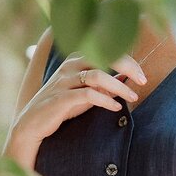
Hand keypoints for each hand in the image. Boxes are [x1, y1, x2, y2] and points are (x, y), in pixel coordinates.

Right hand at [13, 52, 145, 143]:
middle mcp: (70, 66)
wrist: (32, 124)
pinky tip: (115, 107)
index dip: (126, 60)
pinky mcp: (61, 98)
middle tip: (143, 80)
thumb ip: (103, 86)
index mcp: (75, 60)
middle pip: (103, 56)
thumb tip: (126, 82)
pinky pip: (88, 94)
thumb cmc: (61, 107)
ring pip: (97, 75)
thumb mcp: (85, 94)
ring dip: (119, 86)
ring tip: (133, 97)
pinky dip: (105, 100)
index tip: (141, 73)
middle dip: (127, 67)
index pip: (105, 51)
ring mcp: (64, 81)